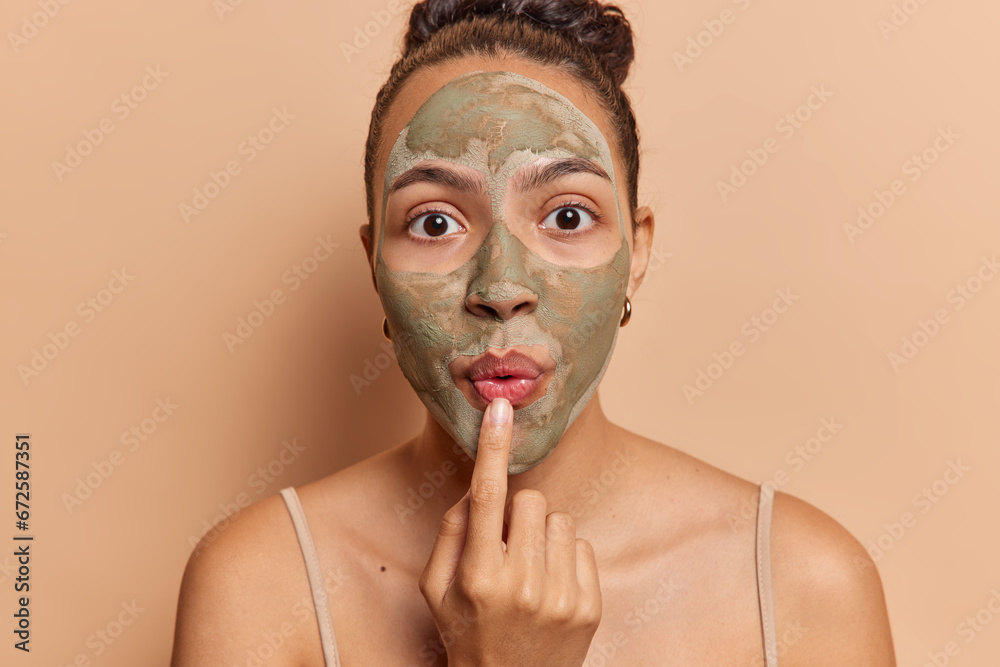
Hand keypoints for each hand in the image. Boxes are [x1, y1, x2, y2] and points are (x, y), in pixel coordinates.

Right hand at [418, 397, 602, 666]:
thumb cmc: (466, 633)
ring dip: (543, 536)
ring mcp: (560, 597)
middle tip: (507, 548)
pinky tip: (550, 587)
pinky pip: (582, 546)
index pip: (486, 496)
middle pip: (532, 501)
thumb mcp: (436, 590)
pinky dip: (565, 558)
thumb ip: (451, 533)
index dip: (493, 448)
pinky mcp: (589, 606)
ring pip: (560, 520)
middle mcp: (521, 585)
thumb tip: (477, 489)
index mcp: (478, 576)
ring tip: (530, 571)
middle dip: (518, 514)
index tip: (500, 409)